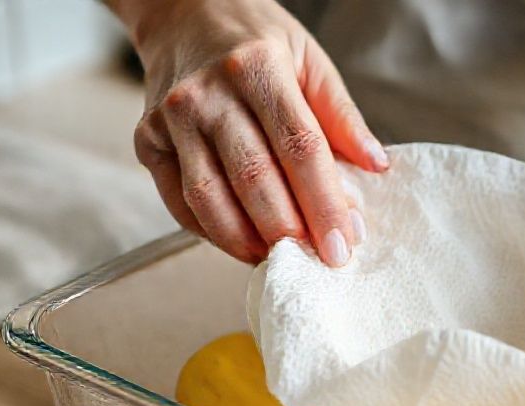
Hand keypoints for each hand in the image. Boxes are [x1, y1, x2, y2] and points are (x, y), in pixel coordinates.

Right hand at [111, 0, 387, 265]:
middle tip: (320, 260)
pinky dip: (214, 233)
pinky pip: (181, 202)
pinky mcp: (148, 142)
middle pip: (255, 179)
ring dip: (249, 241)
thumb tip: (376, 165)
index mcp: (256, 67)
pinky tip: (245, 244)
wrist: (183, 13)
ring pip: (211, 198)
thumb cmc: (254, 39)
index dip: (325, 201)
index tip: (345, 241)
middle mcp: (208, 93)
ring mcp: (171, 120)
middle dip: (292, 231)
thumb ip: (341, 116)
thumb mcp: (309, 59)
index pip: (299, 147)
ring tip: (282, 259)